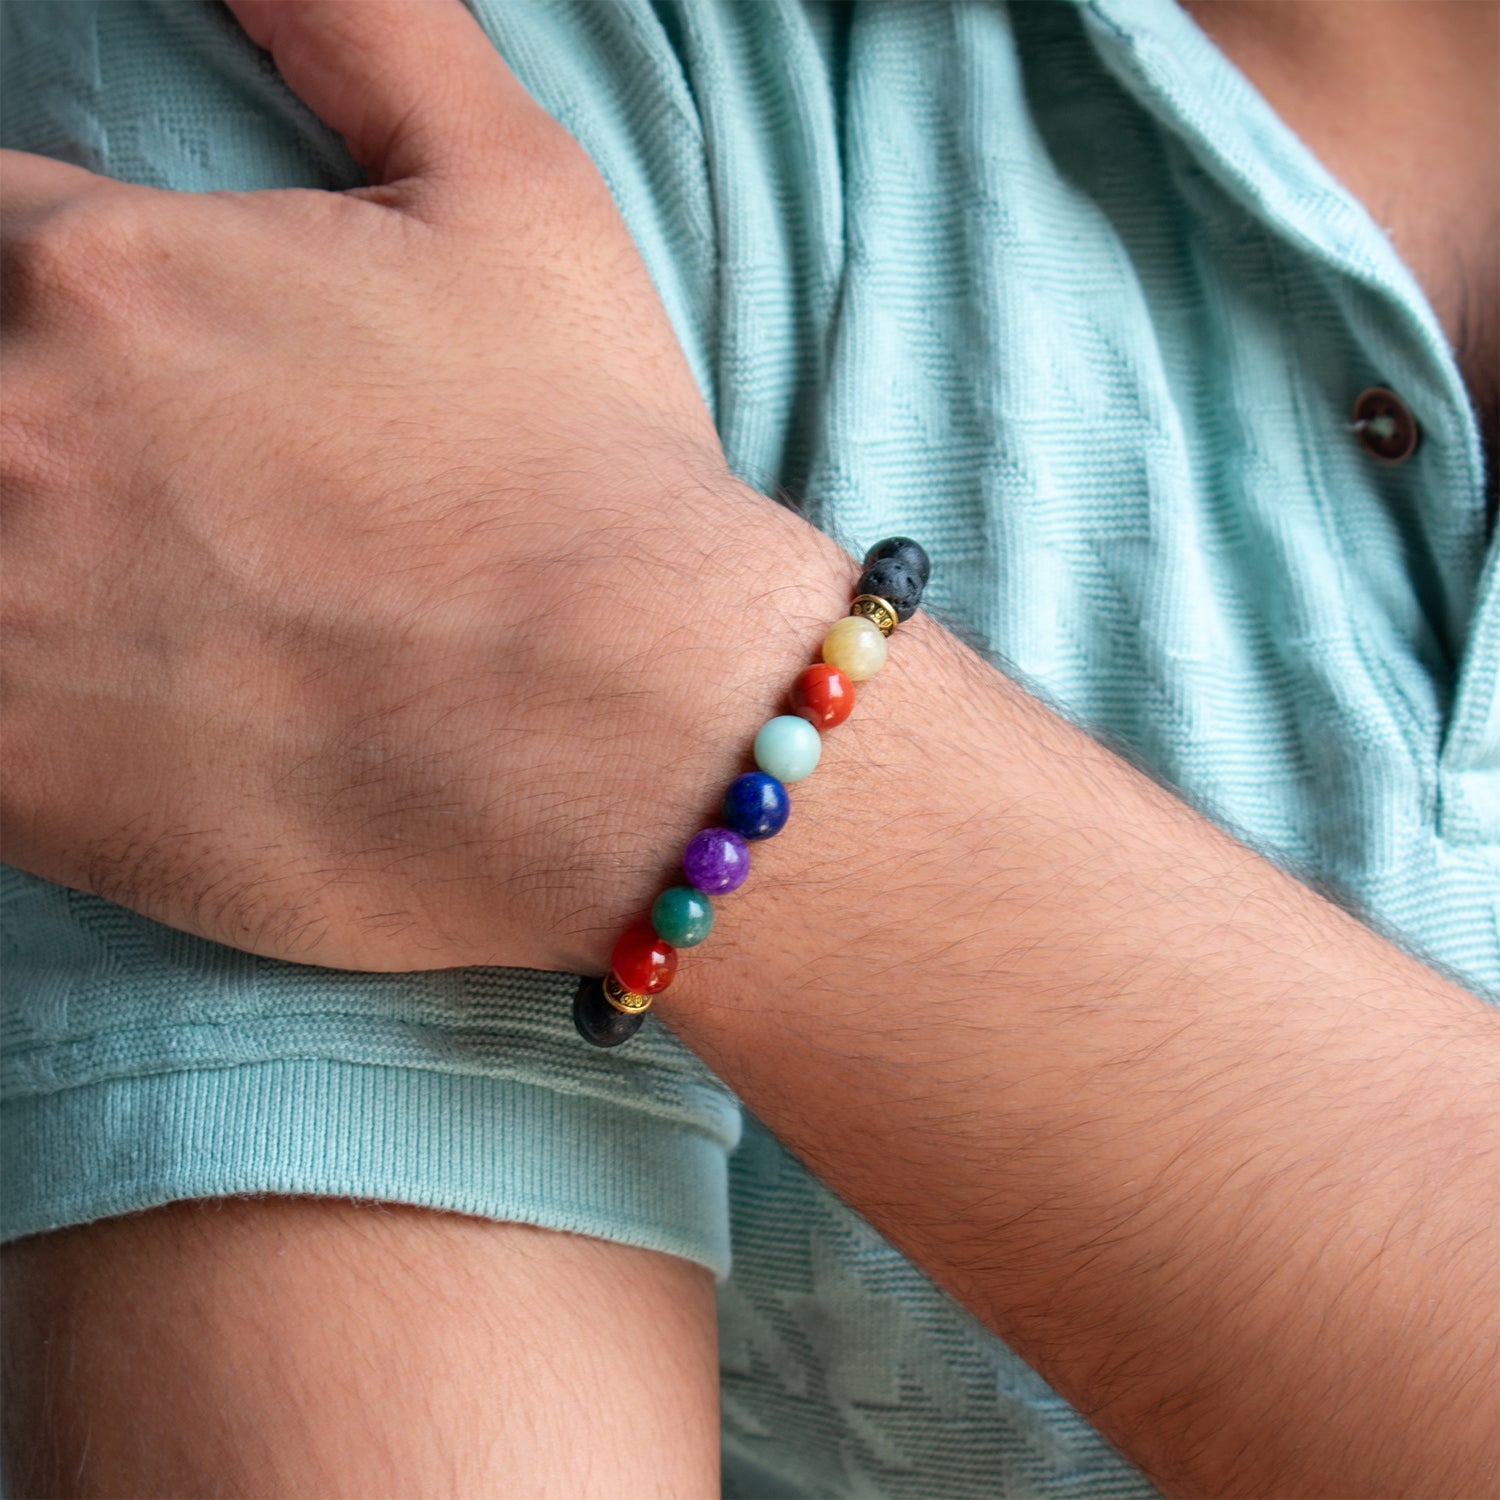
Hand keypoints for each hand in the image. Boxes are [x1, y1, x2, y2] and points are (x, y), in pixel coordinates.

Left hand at [1, 0, 848, 972]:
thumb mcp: (515, 195)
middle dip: (42, 430)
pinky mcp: (16, 785)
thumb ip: (360, 17)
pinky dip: (28, 694)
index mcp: (102, 275)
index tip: (130, 371)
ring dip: (31, 559)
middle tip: (172, 504)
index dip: (50, 299)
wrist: (643, 735)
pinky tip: (143, 697)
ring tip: (169, 603)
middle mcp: (9, 430)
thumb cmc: (592, 477)